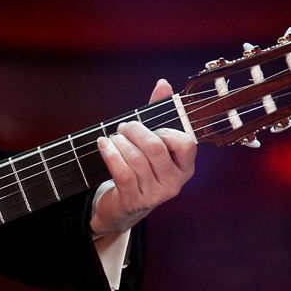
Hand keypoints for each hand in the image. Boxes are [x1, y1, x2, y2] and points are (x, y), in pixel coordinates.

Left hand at [90, 78, 196, 236]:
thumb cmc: (140, 169)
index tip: (151, 128)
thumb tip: (163, 84)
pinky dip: (110, 155)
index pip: (186, 143)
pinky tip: (103, 145)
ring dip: (120, 142)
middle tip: (124, 127)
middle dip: (135, 131)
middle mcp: (174, 183)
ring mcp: (155, 195)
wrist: (122, 206)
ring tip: (112, 138)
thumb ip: (159, 114)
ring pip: (136, 159)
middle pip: (155, 148)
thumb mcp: (152, 142)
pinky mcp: (133, 201)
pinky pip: (122, 173)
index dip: (165, 130)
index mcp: (185, 167)